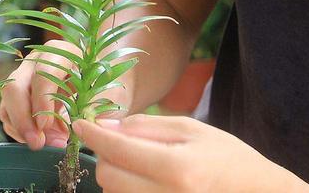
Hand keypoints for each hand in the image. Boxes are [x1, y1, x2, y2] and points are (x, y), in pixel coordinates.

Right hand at [0, 40, 127, 149]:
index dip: (41, 100)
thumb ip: (92, 111)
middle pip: (14, 86)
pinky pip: (7, 113)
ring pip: (6, 101)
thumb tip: (77, 129)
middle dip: (22, 118)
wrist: (104, 84)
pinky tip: (38, 140)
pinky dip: (18, 130)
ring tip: (42, 145)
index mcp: (60, 53)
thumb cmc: (107, 87)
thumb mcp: (107, 96)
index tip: (46, 126)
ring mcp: (24, 76)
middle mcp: (36, 61)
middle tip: (37, 143)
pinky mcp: (19, 94)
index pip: (42, 73)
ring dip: (20, 127)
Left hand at [73, 115, 308, 192]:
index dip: (93, 134)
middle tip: (117, 143)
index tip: (80, 123)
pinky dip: (126, 188)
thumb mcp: (191, 130)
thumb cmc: (228, 158)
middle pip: (108, 176)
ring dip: (114, 174)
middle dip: (105, 155)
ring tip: (137, 162)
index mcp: (175, 168)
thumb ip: (146, 127)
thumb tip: (106, 124)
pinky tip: (141, 178)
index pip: (117, 149)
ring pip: (114, 192)